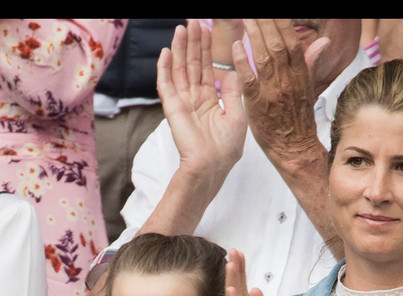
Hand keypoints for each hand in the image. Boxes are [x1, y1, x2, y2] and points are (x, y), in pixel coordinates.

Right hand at [158, 21, 246, 181]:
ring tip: (181, 28)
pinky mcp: (173, 108)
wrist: (212, 168)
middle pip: (193, 64)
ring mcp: (183, 102)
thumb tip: (233, 71)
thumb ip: (234, 92)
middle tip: (193, 21)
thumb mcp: (237, 116)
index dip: (207, 49)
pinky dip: (164, 69)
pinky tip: (166, 52)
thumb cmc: (226, 149)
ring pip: (180, 70)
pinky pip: (166, 85)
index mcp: (210, 100)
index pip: (208, 68)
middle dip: (193, 43)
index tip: (208, 29)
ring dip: (180, 49)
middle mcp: (195, 99)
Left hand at [238, 19, 328, 168]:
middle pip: (277, 45)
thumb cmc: (298, 118)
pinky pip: (249, 80)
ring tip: (246, 18)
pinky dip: (243, 62)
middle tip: (255, 12)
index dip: (282, 23)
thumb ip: (311, 63)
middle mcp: (288, 81)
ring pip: (264, 58)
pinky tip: (236, 46)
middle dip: (266, 24)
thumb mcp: (308, 89)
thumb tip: (324, 42)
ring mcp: (272, 92)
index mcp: (301, 75)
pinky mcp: (257, 105)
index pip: (292, 42)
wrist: (294, 149)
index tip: (271, 13)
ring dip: (254, 36)